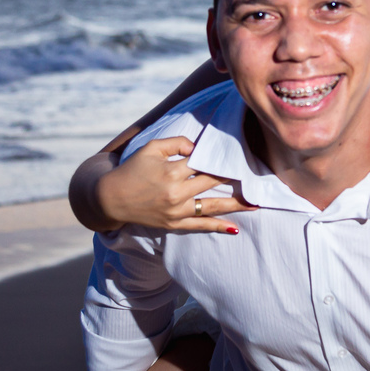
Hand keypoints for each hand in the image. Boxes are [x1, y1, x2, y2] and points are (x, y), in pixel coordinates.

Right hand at [97, 136, 254, 233]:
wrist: (110, 199)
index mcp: (172, 171)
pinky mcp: (173, 224)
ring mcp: (176, 211)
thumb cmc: (132, 169)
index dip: (224, 159)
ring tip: (257, 203)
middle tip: (259, 176)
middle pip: (214, 183)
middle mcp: (177, 192)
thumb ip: (178, 142)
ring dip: (237, 205)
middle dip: (236, 179)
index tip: (243, 156)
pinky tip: (235, 228)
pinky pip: (200, 226)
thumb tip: (200, 147)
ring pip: (212, 206)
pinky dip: (217, 227)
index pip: (205, 163)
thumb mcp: (152, 148)